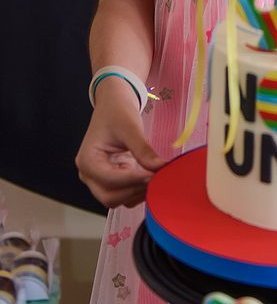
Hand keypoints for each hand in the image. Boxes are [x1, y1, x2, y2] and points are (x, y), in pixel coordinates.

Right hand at [76, 77, 165, 208]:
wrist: (114, 104)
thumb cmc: (116, 112)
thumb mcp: (130, 127)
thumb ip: (143, 149)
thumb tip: (160, 168)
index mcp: (88, 161)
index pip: (109, 180)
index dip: (133, 179)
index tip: (154, 174)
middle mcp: (89, 174)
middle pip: (110, 197)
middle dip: (134, 190)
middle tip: (157, 178)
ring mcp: (99, 179)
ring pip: (117, 199)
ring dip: (137, 192)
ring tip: (156, 176)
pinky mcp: (112, 179)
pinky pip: (124, 193)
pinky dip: (138, 190)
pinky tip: (150, 176)